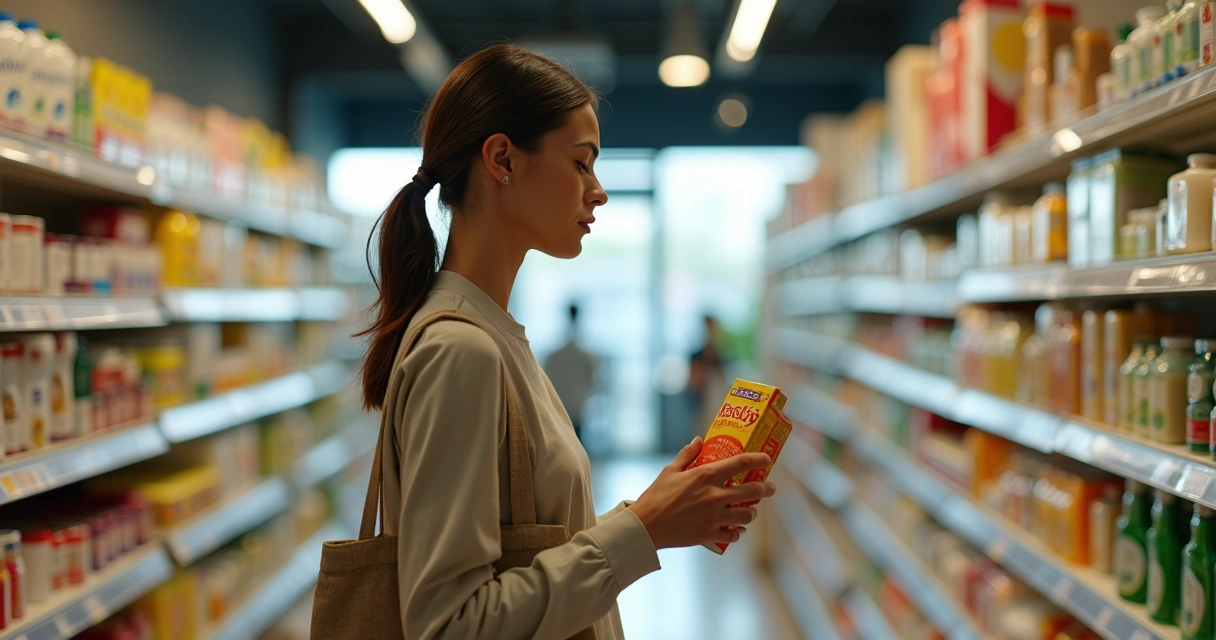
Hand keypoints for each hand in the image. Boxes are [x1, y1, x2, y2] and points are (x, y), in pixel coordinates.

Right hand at [629, 436, 776, 549]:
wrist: (646, 526)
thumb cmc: (656, 496)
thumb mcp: (670, 470)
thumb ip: (687, 454)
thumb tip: (699, 440)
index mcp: (706, 476)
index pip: (741, 463)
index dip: (758, 459)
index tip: (766, 459)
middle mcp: (715, 496)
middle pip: (752, 491)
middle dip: (766, 489)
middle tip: (769, 488)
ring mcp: (714, 517)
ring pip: (747, 515)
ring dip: (752, 512)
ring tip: (751, 510)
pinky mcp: (710, 534)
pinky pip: (733, 534)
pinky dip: (737, 532)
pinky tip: (735, 529)